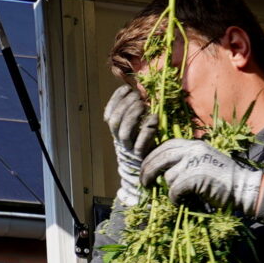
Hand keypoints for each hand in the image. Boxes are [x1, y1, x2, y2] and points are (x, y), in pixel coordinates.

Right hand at [105, 84, 158, 204]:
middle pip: (115, 122)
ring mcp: (130, 149)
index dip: (115, 100)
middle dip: (124, 106)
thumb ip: (134, 112)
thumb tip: (135, 90)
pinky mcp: (142, 156)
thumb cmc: (145, 145)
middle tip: (137, 96)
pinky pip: (141, 144)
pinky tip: (154, 118)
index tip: (126, 89)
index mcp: (117, 132)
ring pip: (124, 132)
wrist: (147, 173)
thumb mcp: (137, 128)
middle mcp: (120, 141)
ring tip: (143, 105)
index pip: (109, 115)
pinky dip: (147, 130)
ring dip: (132, 116)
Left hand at [139, 138, 261, 213]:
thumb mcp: (204, 160)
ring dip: (171, 189)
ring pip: (168, 177)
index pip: (165, 146)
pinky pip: (174, 190)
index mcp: (194, 144)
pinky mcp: (195, 177)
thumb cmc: (223, 179)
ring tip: (182, 195)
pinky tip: (182, 201)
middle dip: (147, 172)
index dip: (152, 157)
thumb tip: (162, 170)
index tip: (145, 167)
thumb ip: (186, 159)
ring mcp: (194, 162)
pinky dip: (175, 199)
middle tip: (143, 184)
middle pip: (160, 159)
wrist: (243, 187)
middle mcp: (193, 150)